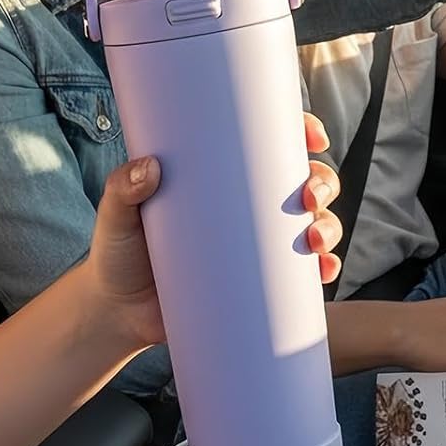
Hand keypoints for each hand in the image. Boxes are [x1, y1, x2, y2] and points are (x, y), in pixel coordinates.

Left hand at [83, 113, 343, 352]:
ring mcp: (255, 246)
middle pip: (303, 182)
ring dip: (329, 226)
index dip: (301, 132)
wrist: (117, 314)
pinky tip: (325, 271)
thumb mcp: (116, 215)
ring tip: (313, 240)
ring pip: (312, 225)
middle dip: (322, 183)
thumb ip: (122, 189)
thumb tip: (147, 167)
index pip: (269, 144)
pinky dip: (322, 270)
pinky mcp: (257, 284)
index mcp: (219, 177)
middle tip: (309, 197)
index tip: (312, 136)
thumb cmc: (116, 253)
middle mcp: (245, 207)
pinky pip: (302, 275)